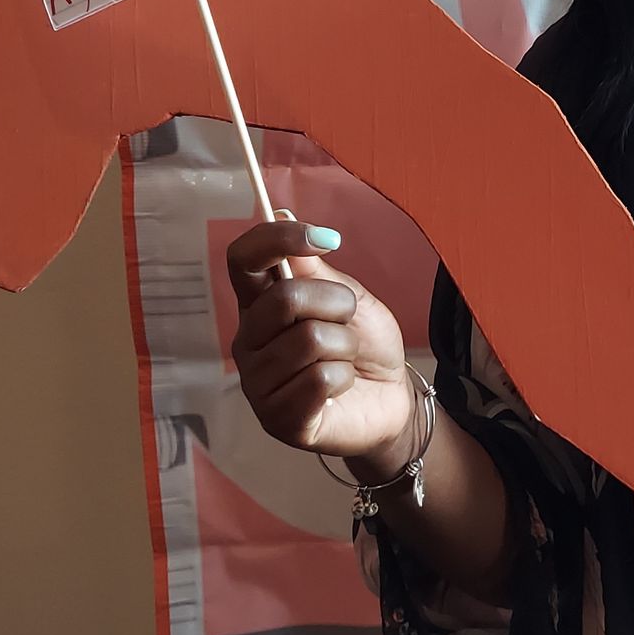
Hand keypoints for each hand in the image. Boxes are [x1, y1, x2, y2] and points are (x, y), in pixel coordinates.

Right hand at [226, 218, 414, 465]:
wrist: (390, 398)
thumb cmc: (365, 345)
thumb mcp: (348, 298)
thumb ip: (313, 270)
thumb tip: (282, 215)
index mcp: (259, 305)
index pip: (242, 260)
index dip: (276, 239)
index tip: (322, 238)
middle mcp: (249, 342)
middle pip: (284, 298)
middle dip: (336, 303)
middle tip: (347, 321)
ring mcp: (258, 383)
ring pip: (309, 341)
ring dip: (344, 347)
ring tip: (344, 361)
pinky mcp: (278, 419)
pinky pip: (319, 380)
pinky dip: (344, 378)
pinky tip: (338, 389)